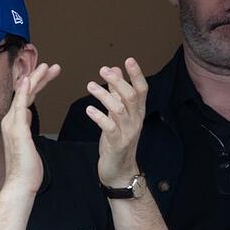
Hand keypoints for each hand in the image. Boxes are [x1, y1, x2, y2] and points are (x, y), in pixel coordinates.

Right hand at [0, 63, 60, 193]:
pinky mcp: (17, 129)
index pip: (26, 97)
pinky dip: (24, 92)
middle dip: (38, 77)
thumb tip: (27, 116)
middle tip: (52, 65)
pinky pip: (20, 106)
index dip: (37, 84)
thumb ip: (25, 127)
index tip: (48, 73)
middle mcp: (9, 120)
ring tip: (48, 67)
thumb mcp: (27, 142)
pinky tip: (28, 80)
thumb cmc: (26, 167)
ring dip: (35, 79)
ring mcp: (12, 124)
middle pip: (25, 93)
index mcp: (14, 122)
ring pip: (23, 95)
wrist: (21, 182)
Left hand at [85, 58, 145, 186]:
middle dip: (118, 81)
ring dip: (104, 96)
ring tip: (89, 86)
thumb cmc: (117, 140)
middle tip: (103, 70)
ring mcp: (127, 132)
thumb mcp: (117, 115)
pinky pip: (108, 127)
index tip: (128, 59)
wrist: (120, 170)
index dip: (137, 74)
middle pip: (131, 96)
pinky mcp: (116, 143)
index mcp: (137, 112)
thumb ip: (116, 93)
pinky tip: (88, 110)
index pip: (142, 90)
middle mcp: (136, 120)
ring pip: (119, 109)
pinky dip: (99, 117)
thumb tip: (114, 69)